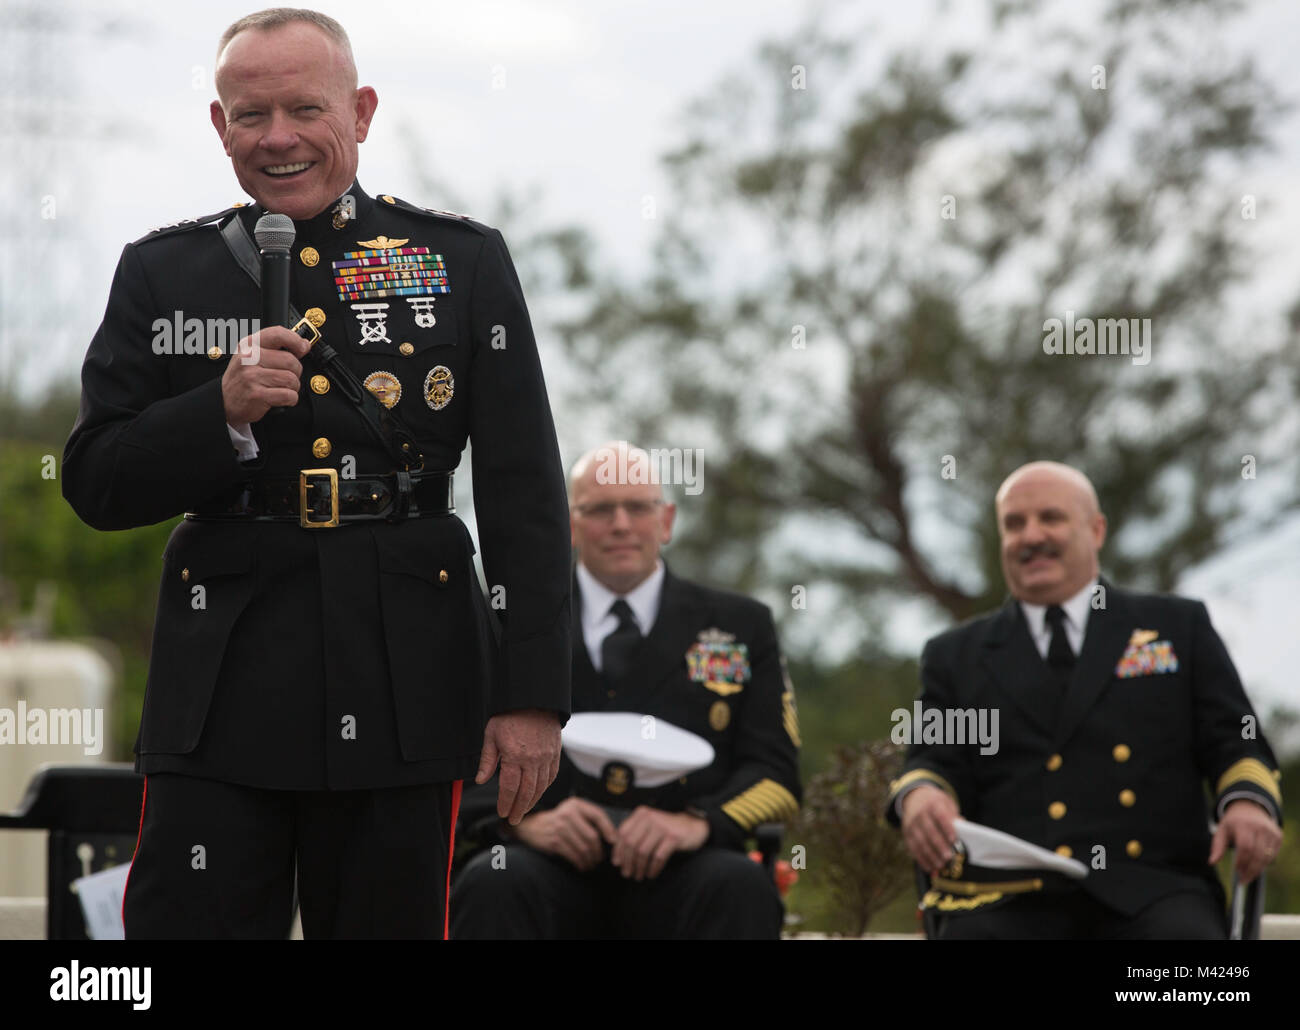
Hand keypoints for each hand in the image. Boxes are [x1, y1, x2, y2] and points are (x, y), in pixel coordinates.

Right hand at [221, 326, 311, 423]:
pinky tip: (280, 398)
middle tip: (286, 377)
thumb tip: (305, 344)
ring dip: (293, 387)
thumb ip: (276, 348)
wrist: (224, 402)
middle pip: (290, 361)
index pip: (277, 334)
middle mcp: (249, 358)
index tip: (303, 348)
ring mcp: (252, 376)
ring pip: (291, 379)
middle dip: (296, 372)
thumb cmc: (241, 378)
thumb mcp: (251, 356)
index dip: (296, 340)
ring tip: (282, 388)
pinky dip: (290, 399)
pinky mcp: (257, 394)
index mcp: (248, 344)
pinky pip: (288, 395)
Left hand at [475, 709, 560, 824]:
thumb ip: (487, 760)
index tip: (502, 812)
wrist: (534, 699)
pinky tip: (538, 793)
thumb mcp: (491, 734)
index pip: (510, 788)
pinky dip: (544, 788)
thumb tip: (480, 780)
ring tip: (524, 810)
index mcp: (515, 756)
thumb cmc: (510, 715)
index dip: (506, 803)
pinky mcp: (555, 753)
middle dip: (519, 809)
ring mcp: (546, 757)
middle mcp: (533, 760)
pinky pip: (551, 776)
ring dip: (532, 802)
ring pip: (541, 787)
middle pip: (526, 792)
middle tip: (513, 819)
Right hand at [513, 797, 616, 870]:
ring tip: (592, 864)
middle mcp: (568, 814)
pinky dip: (581, 863)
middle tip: (600, 859)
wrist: (531, 826)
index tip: (614, 842)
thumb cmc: (558, 820)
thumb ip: (588, 819)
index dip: (609, 829)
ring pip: (584, 848)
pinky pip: (573, 855)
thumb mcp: (572, 811)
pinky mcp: (554, 841)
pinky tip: (583, 866)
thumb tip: (612, 836)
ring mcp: (560, 828)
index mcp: (575, 805)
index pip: (598, 815)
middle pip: (592, 836)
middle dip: (599, 851)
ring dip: (591, 860)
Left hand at [610, 806, 709, 880]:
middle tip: (627, 874)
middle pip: (631, 843)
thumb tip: (617, 859)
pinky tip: (651, 874)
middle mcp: (650, 817)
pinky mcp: (673, 837)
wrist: (692, 825)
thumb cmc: (666, 829)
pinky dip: (653, 868)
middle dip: (627, 861)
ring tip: (639, 876)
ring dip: (639, 867)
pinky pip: (658, 857)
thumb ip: (633, 835)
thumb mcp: (648, 826)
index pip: (623, 833)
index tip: (617, 864)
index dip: (618, 850)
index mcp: (641, 813)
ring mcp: (662, 827)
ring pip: (643, 852)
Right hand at [900, 783, 959, 875]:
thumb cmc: (936, 804)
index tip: (954, 839)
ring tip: (941, 865)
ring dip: (930, 855)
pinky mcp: (906, 834)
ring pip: (920, 842)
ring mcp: (911, 824)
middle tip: (949, 857)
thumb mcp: (946, 803)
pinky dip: (921, 859)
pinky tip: (929, 867)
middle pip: (930, 831)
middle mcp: (920, 814)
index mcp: (933, 804)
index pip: (940, 815)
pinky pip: (913, 848)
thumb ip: (954, 817)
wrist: (914, 798)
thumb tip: (964, 830)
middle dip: (939, 845)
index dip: (947, 827)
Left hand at [1209, 799, 1281, 884]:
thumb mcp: (1221, 830)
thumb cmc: (1233, 822)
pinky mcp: (1278, 836)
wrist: (1250, 807)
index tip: (1237, 871)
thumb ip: (1217, 846)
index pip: (1245, 847)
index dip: (1242, 861)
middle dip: (1250, 870)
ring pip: (1266, 857)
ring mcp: (1271, 831)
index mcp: (1243, 825)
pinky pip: (1273, 855)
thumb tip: (1211, 862)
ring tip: (1248, 876)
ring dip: (1258, 869)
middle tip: (1243, 880)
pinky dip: (1265, 863)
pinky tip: (1256, 867)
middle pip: (1257, 854)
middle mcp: (1259, 827)